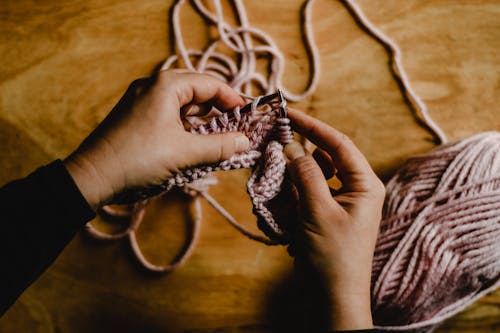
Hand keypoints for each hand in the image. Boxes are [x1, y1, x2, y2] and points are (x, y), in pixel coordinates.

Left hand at [64, 71, 248, 209]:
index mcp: (166, 85)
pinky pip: (169, 115)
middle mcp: (153, 86)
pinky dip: (185, 128)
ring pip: (183, 105)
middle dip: (218, 111)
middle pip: (197, 91)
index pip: (211, 84)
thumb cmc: (139, 159)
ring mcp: (142, 100)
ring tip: (215, 142)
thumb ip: (220, 146)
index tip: (248, 117)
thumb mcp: (185, 153)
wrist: (92, 176)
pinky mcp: (136, 116)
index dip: (233, 99)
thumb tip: (245, 141)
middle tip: (235, 130)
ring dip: (201, 122)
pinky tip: (191, 146)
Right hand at [284, 110, 384, 330]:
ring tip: (275, 176)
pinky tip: (281, 199)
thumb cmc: (333, 257)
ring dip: (294, 174)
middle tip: (274, 142)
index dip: (312, 126)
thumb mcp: (318, 210)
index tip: (288, 114)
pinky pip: (309, 193)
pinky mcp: (327, 215)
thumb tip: (292, 145)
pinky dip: (294, 192)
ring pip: (314, 174)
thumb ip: (305, 173)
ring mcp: (341, 203)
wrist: (333, 298)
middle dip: (300, 151)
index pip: (338, 143)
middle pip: (325, 157)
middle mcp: (356, 189)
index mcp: (365, 184)